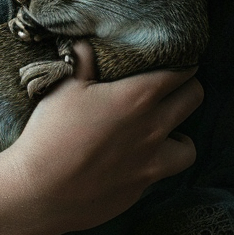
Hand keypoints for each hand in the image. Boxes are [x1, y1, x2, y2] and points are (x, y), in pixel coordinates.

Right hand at [6, 43, 202, 234]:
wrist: (39, 192)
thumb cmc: (50, 135)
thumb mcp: (63, 86)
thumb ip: (82, 60)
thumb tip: (86, 42)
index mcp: (137, 97)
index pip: (180, 72)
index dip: (182, 62)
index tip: (176, 60)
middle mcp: (153, 128)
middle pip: (193, 99)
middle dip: (188, 88)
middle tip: (173, 87)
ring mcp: (151, 162)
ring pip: (189, 145)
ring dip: (180, 134)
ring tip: (164, 131)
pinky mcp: (142, 188)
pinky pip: (164, 173)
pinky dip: (158, 164)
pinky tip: (141, 159)